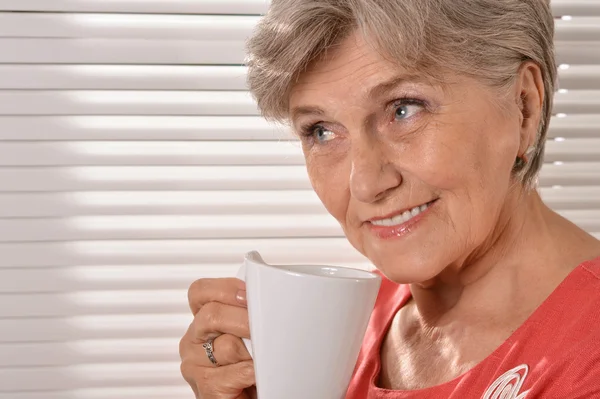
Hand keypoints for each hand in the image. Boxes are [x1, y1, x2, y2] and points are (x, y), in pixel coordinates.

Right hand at [180, 278, 255, 398]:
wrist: (247, 397)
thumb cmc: (249, 366)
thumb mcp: (244, 332)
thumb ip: (245, 313)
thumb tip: (267, 298)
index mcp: (202, 321)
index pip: (201, 292)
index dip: (226, 289)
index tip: (249, 295)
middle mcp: (194, 341)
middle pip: (213, 314)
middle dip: (245, 319)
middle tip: (266, 328)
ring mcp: (196, 364)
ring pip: (228, 345)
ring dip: (253, 352)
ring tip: (260, 359)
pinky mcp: (205, 387)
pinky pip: (235, 372)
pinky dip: (252, 372)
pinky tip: (256, 374)